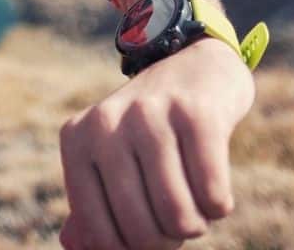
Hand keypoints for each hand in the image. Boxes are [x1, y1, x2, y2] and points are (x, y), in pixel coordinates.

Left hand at [58, 37, 255, 249]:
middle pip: (142, 231)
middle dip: (168, 241)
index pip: (99, 234)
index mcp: (77, 140)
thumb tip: (74, 245)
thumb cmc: (150, 128)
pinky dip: (219, 205)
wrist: (195, 62)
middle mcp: (106, 123)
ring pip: (180, 218)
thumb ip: (92, 204)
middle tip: (178, 218)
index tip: (147, 233)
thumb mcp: (110, 157)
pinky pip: (213, 195)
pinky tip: (215, 186)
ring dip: (197, 223)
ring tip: (196, 201)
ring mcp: (151, 114)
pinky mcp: (197, 113)